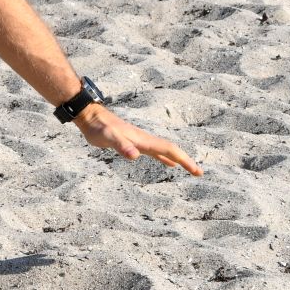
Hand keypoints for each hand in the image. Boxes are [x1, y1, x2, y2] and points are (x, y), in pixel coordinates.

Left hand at [76, 106, 202, 175]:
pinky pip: (154, 152)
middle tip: (199, 173)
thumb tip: (135, 156)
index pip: (169, 150)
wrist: (90, 116)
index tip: (197, 171)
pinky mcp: (133, 143)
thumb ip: (121, 145)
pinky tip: (167, 163)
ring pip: (164, 151)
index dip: (184, 160)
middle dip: (186, 161)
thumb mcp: (107, 137)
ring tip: (190, 169)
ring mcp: (140, 141)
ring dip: (178, 160)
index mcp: (143, 140)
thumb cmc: (98, 127)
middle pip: (171, 150)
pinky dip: (164, 158)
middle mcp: (145, 140)